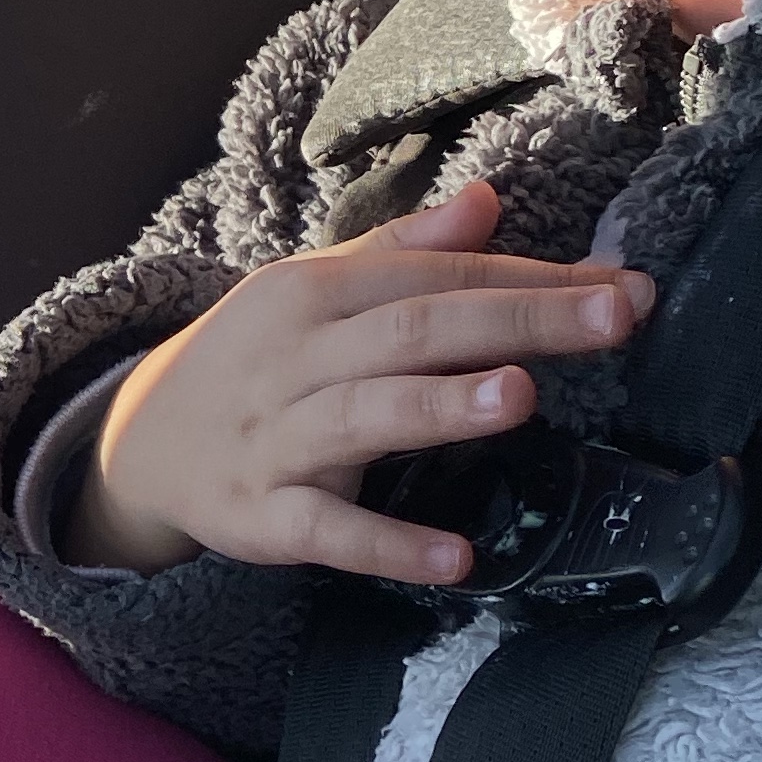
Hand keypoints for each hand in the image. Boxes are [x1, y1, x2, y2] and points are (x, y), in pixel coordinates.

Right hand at [64, 182, 653, 582]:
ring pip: (365, 415)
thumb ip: (400, 250)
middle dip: (515, 320)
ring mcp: (274, 438)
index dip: (529, 279)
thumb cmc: (253, 361)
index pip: (433, 276)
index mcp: (314, 291)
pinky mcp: (261, 518)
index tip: (622, 288)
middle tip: (613, 318)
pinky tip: (455, 559)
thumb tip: (486, 201)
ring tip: (521, 398)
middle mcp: (296, 357)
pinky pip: (328, 531)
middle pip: (413, 330)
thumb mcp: (312, 292)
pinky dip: (388, 545)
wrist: (139, 445)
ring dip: (442, 407)